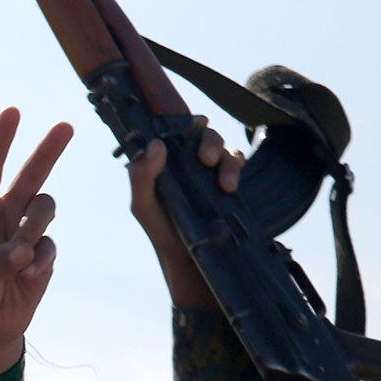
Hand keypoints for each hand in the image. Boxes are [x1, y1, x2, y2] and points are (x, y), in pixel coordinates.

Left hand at [0, 108, 73, 375]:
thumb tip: (23, 249)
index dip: (0, 142)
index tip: (12, 112)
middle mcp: (2, 218)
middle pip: (30, 176)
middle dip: (47, 151)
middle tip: (66, 126)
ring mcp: (25, 234)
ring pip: (44, 209)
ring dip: (36, 227)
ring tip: (20, 256)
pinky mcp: (42, 255)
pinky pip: (51, 245)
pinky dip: (42, 260)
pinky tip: (27, 277)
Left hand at [129, 119, 241, 309]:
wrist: (188, 259)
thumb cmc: (162, 230)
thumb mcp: (145, 207)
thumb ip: (143, 178)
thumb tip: (154, 146)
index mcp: (164, 163)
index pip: (173, 132)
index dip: (182, 121)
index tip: (194, 122)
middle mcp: (186, 162)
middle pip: (202, 135)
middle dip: (208, 141)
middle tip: (205, 160)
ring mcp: (208, 171)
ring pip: (223, 148)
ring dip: (226, 159)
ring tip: (225, 184)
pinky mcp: (227, 182)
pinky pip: (238, 163)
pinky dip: (236, 168)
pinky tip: (230, 187)